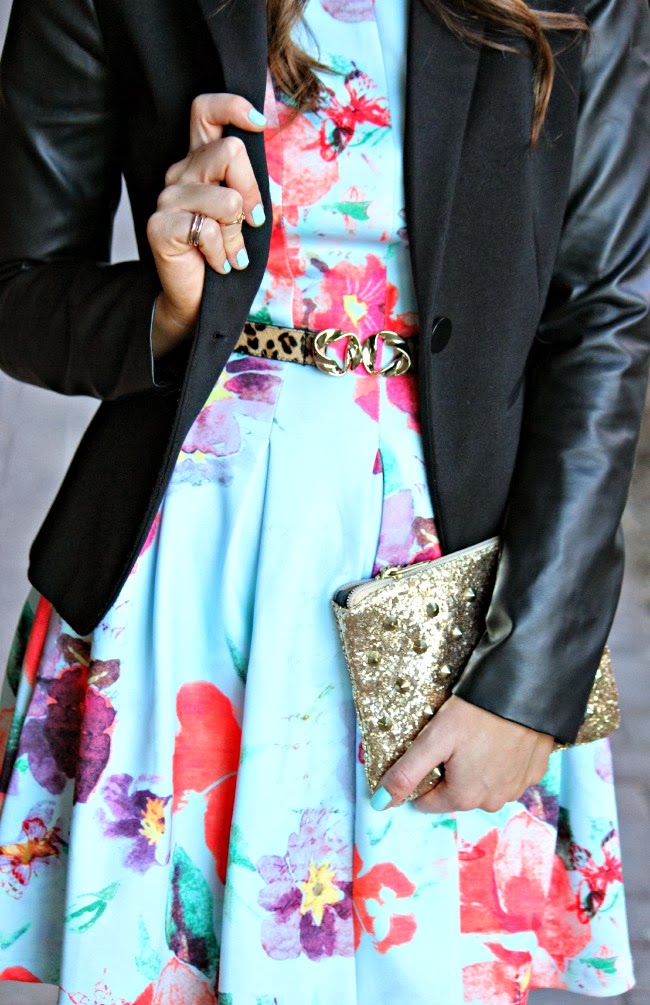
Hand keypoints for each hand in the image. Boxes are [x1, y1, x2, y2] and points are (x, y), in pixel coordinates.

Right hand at [146, 93, 266, 357]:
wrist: (197, 300)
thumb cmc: (224, 255)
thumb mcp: (243, 214)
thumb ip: (247, 184)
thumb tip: (266, 162)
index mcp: (198, 163)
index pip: (205, 111)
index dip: (233, 107)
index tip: (259, 123)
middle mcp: (179, 175)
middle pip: (230, 152)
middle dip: (252, 192)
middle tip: (250, 223)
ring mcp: (166, 199)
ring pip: (226, 199)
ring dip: (237, 234)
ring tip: (229, 253)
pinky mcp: (159, 226)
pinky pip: (208, 230)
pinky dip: (222, 253)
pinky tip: (216, 264)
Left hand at [372, 696, 554, 813]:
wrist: (525, 691)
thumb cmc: (475, 714)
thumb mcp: (433, 739)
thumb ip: (406, 773)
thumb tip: (380, 804)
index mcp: (464, 796)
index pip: (429, 802)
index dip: (422, 778)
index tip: (427, 752)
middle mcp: (492, 802)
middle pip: (458, 794)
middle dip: (451, 773)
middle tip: (453, 739)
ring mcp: (517, 788)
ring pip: (486, 786)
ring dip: (478, 769)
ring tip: (477, 737)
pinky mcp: (535, 772)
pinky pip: (510, 774)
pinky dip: (503, 762)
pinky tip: (501, 739)